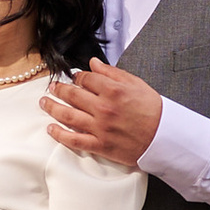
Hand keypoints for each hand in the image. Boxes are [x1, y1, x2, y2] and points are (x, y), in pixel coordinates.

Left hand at [41, 63, 161, 166]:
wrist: (165, 137)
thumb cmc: (153, 110)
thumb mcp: (136, 84)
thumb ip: (112, 73)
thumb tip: (94, 64)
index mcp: (112, 90)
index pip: (86, 79)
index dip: (77, 77)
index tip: (74, 77)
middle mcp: (103, 108)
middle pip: (72, 95)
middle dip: (59, 89)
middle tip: (52, 87)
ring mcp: (99, 128)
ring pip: (68, 115)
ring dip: (52, 108)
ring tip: (44, 103)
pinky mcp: (100, 145)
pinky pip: (74, 140)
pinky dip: (59, 134)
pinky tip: (51, 128)